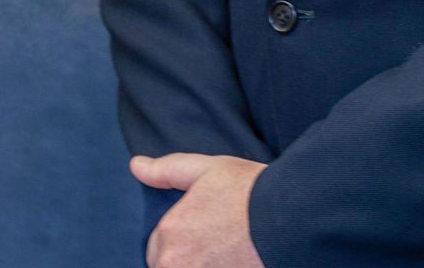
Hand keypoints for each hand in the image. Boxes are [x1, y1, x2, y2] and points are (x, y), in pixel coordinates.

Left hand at [130, 153, 267, 267]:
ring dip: (201, 263)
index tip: (205, 230)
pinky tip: (232, 261)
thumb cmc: (248, 190)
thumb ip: (167, 170)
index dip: (180, 238)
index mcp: (168, 233)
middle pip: (170, 265)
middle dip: (189, 257)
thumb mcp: (207, 168)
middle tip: (218, 242)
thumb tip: (135, 165)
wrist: (288, 216)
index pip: (157, 248)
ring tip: (225, 253)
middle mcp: (173, 263)